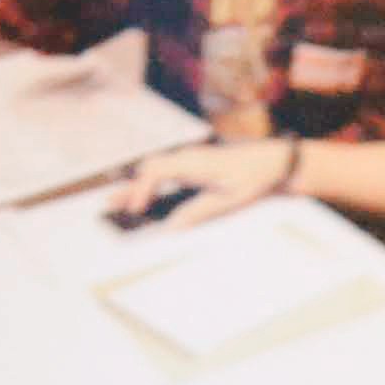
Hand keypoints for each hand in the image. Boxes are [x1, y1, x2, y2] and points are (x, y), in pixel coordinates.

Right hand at [115, 141, 297, 226]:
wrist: (274, 162)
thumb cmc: (253, 177)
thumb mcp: (227, 200)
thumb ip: (197, 212)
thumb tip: (172, 226)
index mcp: (191, 163)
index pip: (154, 171)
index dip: (140, 189)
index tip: (135, 208)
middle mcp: (187, 158)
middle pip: (149, 170)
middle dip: (130, 188)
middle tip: (111, 206)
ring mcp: (191, 161)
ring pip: (157, 171)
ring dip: (139, 187)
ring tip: (119, 202)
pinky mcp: (196, 167)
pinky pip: (168, 174)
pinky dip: (154, 185)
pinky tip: (148, 198)